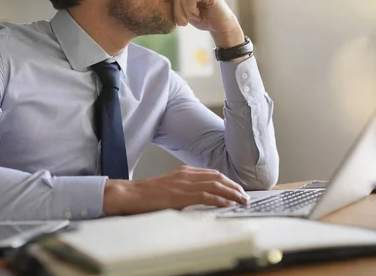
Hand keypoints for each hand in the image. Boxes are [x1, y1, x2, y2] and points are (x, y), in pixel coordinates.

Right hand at [103, 165, 249, 215]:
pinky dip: (219, 199)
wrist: (131, 194)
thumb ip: (184, 189)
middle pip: (217, 177)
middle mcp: (186, 174)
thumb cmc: (147, 194)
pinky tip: (227, 203)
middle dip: (233, 186)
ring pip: (215, 185)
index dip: (227, 181)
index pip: (212, 173)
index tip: (237, 188)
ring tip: (241, 199)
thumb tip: (199, 198)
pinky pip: (205, 195)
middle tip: (244, 195)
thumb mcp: (169, 187)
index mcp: (184, 171)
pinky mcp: (181, 194)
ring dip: (231, 193)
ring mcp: (184, 183)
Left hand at [173, 0, 244, 47]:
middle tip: (184, 23)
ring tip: (196, 16)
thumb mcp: (185, 10)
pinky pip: (190, 0)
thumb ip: (177, 2)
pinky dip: (192, 11)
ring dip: (187, 12)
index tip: (182, 21)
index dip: (175, 10)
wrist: (220, 27)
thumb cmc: (204, 19)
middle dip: (178, 12)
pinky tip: (200, 13)